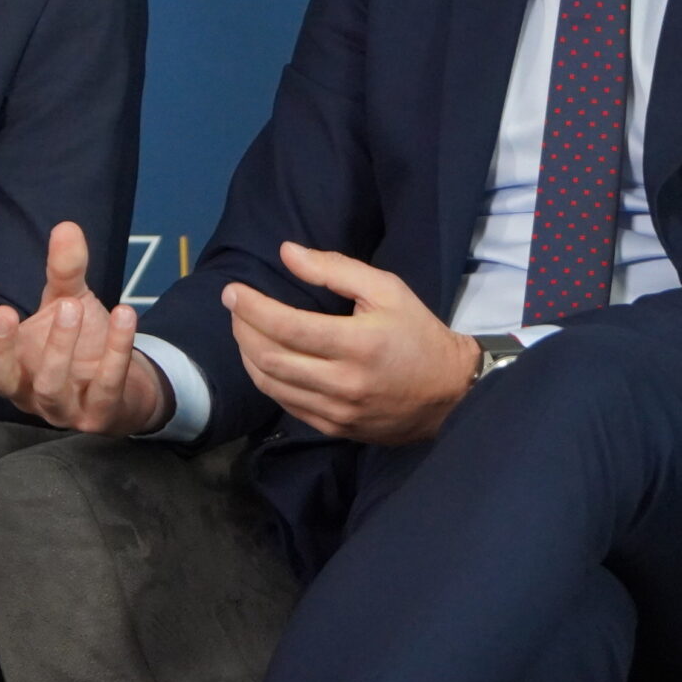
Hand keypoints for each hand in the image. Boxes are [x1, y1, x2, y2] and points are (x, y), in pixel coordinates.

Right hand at [0, 221, 166, 435]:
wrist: (126, 390)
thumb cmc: (82, 346)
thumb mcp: (70, 302)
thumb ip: (64, 272)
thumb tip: (67, 226)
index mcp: (10, 362)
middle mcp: (26, 390)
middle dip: (0, 346)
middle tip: (7, 312)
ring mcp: (60, 409)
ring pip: (49, 386)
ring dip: (59, 346)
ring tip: (73, 306)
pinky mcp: (98, 416)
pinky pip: (105, 386)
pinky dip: (116, 351)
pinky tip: (125, 315)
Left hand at [224, 242, 476, 443]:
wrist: (448, 394)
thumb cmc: (417, 333)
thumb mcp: (388, 289)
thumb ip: (336, 269)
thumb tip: (287, 253)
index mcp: (358, 343)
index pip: (287, 326)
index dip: (252, 308)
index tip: (232, 291)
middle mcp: (342, 382)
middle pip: (270, 358)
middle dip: (242, 330)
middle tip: (235, 308)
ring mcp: (336, 411)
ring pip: (271, 385)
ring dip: (248, 356)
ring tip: (244, 331)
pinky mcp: (333, 428)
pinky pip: (286, 405)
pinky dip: (267, 380)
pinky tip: (265, 360)